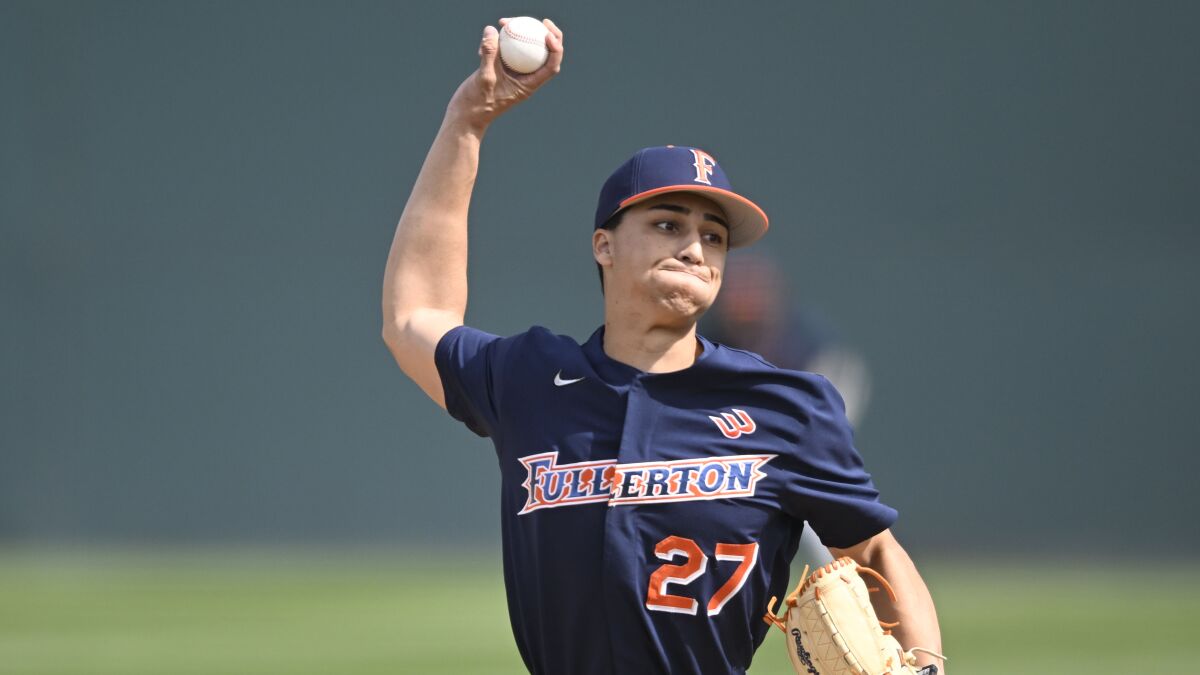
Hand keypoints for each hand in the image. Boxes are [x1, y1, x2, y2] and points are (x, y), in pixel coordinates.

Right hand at [446, 18, 563, 131]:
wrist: (466, 114)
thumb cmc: (477, 103)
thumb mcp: (483, 78)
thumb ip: (489, 53)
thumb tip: (492, 29)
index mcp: (529, 85)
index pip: (551, 66)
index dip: (555, 48)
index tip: (547, 34)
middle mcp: (525, 78)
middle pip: (544, 55)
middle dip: (547, 36)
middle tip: (542, 21)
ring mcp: (513, 73)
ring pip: (523, 49)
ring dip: (519, 34)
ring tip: (504, 22)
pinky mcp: (501, 68)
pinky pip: (506, 50)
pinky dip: (499, 41)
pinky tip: (487, 35)